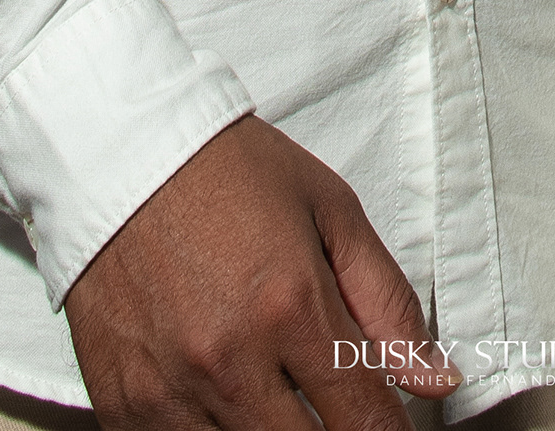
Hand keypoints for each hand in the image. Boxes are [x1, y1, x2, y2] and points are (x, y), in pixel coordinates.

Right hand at [65, 114, 458, 428]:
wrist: (119, 150)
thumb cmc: (229, 171)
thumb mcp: (329, 210)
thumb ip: (387, 301)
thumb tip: (435, 379)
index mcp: (291, 307)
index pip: (367, 422)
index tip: (393, 423)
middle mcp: (231, 362)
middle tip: (333, 402)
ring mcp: (171, 392)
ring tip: (276, 392)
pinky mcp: (124, 406)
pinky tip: (224, 398)